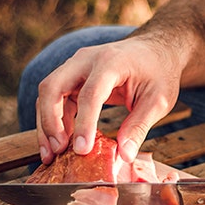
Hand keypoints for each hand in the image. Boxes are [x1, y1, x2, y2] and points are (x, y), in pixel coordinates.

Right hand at [34, 35, 182, 164]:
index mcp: (112, 62)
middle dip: (49, 121)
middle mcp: (86, 59)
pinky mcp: (72, 76)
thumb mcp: (158, 100)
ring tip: (50, 154)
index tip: (81, 150)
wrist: (155, 50)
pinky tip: (60, 143)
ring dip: (46, 124)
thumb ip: (139, 126)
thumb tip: (124, 155)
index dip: (83, 123)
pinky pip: (55, 98)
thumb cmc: (158, 72)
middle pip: (53, 87)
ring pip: (48, 93)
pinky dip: (54, 120)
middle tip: (56, 151)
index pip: (90, 93)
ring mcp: (76, 66)